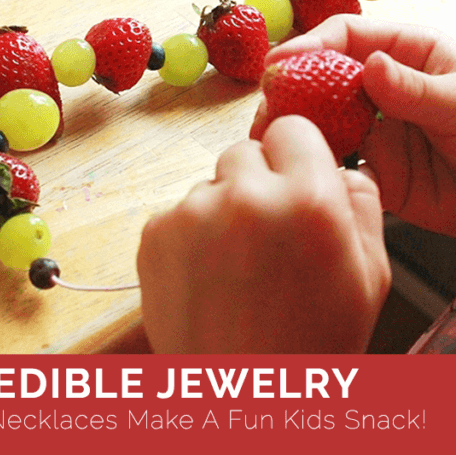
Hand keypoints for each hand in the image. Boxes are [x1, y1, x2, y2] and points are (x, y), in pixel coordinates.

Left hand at [137, 116, 390, 352]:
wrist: (238, 392)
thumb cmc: (306, 342)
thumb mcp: (366, 275)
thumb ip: (359, 206)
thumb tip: (341, 167)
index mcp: (307, 199)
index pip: (290, 128)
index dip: (294, 155)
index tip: (292, 177)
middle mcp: (244, 196)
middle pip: (243, 152)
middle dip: (256, 182)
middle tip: (265, 234)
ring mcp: (192, 213)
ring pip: (208, 186)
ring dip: (220, 212)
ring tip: (235, 268)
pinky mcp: (154, 234)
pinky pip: (176, 214)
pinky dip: (188, 236)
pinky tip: (207, 277)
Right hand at [251, 15, 455, 236]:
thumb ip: (416, 89)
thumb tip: (372, 65)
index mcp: (410, 55)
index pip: (350, 37)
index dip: (311, 45)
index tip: (282, 63)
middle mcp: (386, 91)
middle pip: (324, 79)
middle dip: (292, 90)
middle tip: (268, 107)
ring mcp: (377, 132)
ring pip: (322, 123)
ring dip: (295, 130)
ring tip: (272, 141)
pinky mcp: (375, 172)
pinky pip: (334, 167)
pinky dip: (314, 168)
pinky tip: (300, 170)